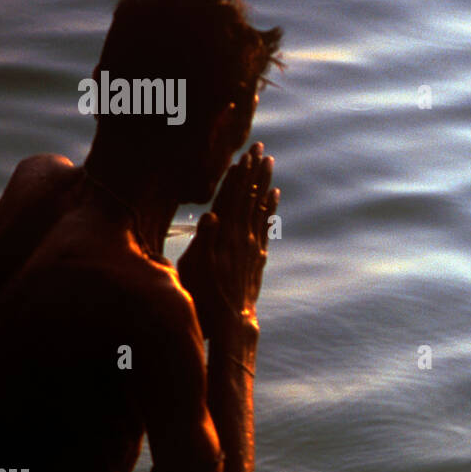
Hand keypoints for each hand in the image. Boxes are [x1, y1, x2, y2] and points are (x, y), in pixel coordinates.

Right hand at [178, 143, 277, 337]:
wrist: (231, 322)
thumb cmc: (205, 296)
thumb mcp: (196, 269)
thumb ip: (205, 241)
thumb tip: (211, 214)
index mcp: (225, 236)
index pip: (232, 198)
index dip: (238, 175)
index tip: (244, 154)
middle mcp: (242, 236)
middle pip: (249, 197)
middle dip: (254, 171)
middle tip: (261, 148)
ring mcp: (252, 245)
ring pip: (260, 207)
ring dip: (264, 183)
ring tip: (269, 163)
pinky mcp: (257, 256)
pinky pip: (266, 225)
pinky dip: (270, 208)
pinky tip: (274, 195)